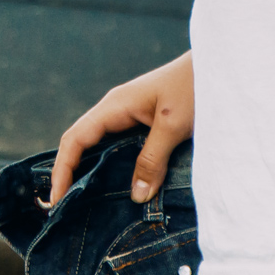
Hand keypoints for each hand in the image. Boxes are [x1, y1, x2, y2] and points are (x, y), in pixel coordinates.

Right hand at [48, 50, 193, 204]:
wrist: (217, 65)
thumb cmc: (193, 88)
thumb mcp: (173, 127)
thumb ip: (153, 160)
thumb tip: (136, 197)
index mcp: (114, 106)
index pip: (76, 139)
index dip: (63, 169)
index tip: (57, 200)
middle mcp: (115, 110)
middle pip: (81, 143)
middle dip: (69, 173)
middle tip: (65, 208)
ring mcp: (128, 115)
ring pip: (99, 146)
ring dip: (90, 171)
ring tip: (85, 204)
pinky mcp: (143, 122)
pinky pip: (118, 147)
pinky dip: (112, 167)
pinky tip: (120, 187)